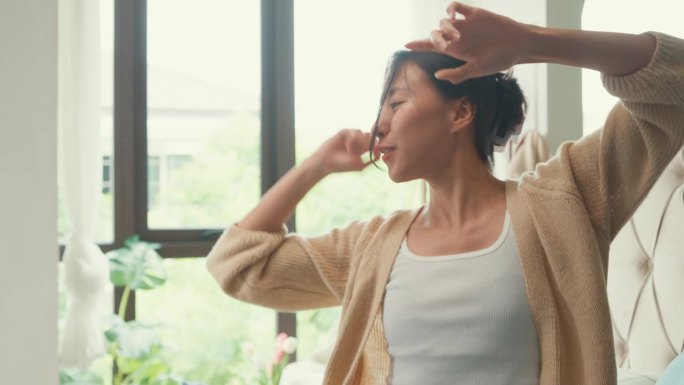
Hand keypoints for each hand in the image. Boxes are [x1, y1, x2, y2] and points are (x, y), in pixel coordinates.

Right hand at [307, 129, 373, 174]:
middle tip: (360, 152)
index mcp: (363, 149)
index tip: (375, 152)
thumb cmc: (342, 166)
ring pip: (364, 133)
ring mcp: (351, 136)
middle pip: (370, 137)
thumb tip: (379, 154)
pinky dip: (353, 139)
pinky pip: (355, 131)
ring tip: (351, 151)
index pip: (374, 144)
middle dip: (368, 144)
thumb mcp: (359, 165)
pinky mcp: (345, 132)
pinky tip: (347, 145)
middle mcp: (358, 142)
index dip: (376, 146)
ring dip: (359, 143)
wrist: (327, 162)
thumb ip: (370, 159)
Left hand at [405, 2, 530, 83]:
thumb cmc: (499, 60)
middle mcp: (458, 37)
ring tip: (458, 37)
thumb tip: (437, 76)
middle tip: (448, 45)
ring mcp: (465, 25)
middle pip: (435, 34)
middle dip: (436, 39)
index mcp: (457, 51)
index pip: (433, 47)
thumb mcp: (476, 70)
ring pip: (444, 22)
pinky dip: (450, 10)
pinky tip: (452, 15)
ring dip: (446, 29)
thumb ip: (457, 73)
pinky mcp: (474, 14)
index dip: (419, 45)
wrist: (518, 46)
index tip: (405, 45)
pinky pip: (456, 8)